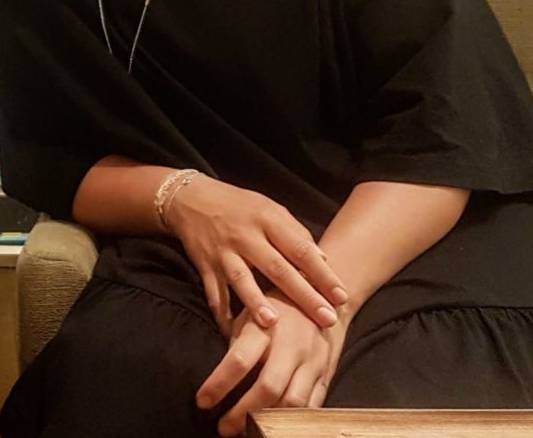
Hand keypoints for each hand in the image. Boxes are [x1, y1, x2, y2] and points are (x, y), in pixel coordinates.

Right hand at [162, 175, 346, 334]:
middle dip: (303, 296)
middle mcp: (245, 236)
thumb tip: (323, 260)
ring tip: (273, 324)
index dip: (322, 273)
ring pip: (242, 280)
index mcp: (267, 220)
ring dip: (256, 303)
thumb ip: (295, 233)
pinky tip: (232, 334)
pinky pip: (214, 293)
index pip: (300, 249)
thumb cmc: (239, 206)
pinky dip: (222, 314)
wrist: (190, 199)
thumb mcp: (269, 208)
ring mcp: (223, 253)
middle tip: (326, 318)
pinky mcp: (204, 266)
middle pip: (278, 269)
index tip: (341, 296)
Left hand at [197, 294, 349, 436]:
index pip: (238, 360)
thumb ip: (236, 344)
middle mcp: (291, 345)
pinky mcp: (326, 373)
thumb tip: (216, 379)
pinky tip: (276, 426)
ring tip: (249, 430)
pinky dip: (293, 420)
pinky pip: (313, 405)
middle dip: (243, 413)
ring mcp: (313, 361)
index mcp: (265, 327)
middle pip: (268, 387)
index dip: (218, 384)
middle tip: (224, 428)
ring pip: (293, 401)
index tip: (203, 402)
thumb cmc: (276, 307)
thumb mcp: (250, 314)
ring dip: (269, 421)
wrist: (323, 296)